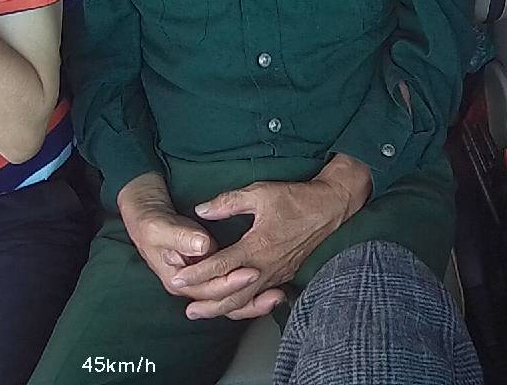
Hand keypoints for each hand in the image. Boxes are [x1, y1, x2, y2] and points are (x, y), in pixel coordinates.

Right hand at [116, 175, 260, 304]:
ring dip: (254, 302)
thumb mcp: (159, 225)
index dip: (230, 281)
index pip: (208, 287)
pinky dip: (252, 296)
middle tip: (272, 286)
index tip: (251, 271)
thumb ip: (181, 236)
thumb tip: (202, 245)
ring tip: (277, 296)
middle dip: (248, 294)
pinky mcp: (209, 277)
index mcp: (176, 277)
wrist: (143, 216)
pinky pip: (232, 294)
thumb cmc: (150, 221)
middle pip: (223, 300)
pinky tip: (271, 292)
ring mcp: (200, 284)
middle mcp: (189, 287)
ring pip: (230, 302)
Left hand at [172, 179, 356, 320]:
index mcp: (257, 246)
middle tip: (187, 310)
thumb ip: (228, 202)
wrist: (328, 208)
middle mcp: (266, 266)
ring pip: (247, 300)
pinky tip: (233, 307)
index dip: (197, 273)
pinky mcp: (284, 275)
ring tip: (204, 313)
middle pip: (232, 295)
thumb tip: (201, 210)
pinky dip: (244, 306)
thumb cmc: (295, 199)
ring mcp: (277, 274)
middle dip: (208, 304)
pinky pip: (260, 297)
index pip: (220, 266)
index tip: (178, 277)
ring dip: (224, 309)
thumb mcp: (259, 193)